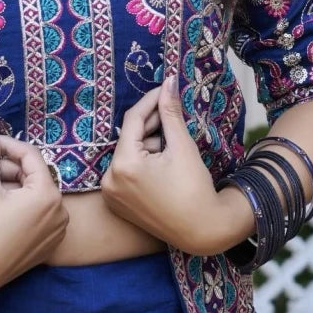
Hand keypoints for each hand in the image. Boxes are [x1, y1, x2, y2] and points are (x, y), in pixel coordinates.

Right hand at [0, 109, 68, 298]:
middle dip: (9, 170)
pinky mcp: (49, 245)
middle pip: (34, 176)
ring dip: (14, 188)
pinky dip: (21, 208)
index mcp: (48, 195)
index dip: (7, 145)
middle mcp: (61, 212)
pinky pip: (39, 216)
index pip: (31, 156)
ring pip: (36, 196)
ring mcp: (57, 231)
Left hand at [100, 73, 223, 255]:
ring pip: (128, 155)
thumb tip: (169, 82)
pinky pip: (126, 173)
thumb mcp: (182, 146)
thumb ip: (170, 113)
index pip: (132, 121)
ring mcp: (111, 194)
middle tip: (173, 115)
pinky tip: (164, 165)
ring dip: (148, 146)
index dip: (150, 101)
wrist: (202, 230)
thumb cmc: (195, 189)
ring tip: (173, 150)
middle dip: (152, 126)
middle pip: (129, 139)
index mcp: (123, 165)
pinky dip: (142, 163)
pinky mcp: (116, 204)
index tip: (164, 88)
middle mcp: (110, 180)